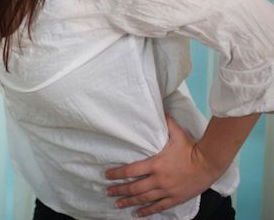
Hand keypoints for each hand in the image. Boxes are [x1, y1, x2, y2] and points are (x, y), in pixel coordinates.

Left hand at [105, 115, 221, 216]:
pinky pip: (158, 207)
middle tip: (108, 192)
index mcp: (155, 164)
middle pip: (134, 187)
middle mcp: (159, 179)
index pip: (131, 170)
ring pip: (144, 198)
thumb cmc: (191, 148)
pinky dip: (147, 211)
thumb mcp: (177, 133)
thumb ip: (166, 122)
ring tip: (118, 204)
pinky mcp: (175, 198)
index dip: (117, 173)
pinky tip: (137, 214)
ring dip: (129, 201)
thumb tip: (161, 108)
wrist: (209, 164)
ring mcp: (167, 191)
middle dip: (119, 190)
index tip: (107, 175)